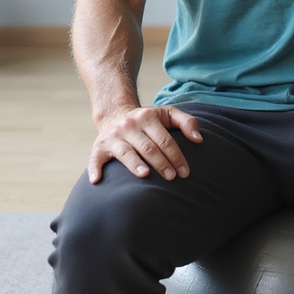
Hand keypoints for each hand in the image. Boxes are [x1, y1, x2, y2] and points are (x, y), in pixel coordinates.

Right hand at [88, 105, 202, 183]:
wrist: (115, 113)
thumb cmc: (148, 120)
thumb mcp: (167, 114)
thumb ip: (186, 122)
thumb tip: (199, 140)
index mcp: (147, 117)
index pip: (165, 140)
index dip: (176, 156)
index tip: (185, 172)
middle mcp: (129, 125)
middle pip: (148, 147)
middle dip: (161, 163)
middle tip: (172, 178)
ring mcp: (113, 136)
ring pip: (126, 152)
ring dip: (135, 164)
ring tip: (146, 175)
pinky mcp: (99, 146)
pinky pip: (95, 158)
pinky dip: (95, 169)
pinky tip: (97, 180)